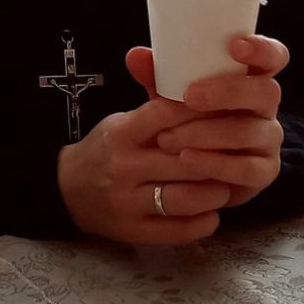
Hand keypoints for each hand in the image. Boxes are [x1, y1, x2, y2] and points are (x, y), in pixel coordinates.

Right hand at [58, 72, 233, 245]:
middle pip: (184, 160)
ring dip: (214, 192)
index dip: (202, 112)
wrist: (66, 191)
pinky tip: (211, 212)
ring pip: (185, 198)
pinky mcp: (134, 232)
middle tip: (237, 153)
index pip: (167, 116)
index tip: (227, 110)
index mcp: (122, 134)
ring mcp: (128, 203)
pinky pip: (178, 231)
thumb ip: (157, 105)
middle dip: (217, 155)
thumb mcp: (123, 121)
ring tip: (225, 184)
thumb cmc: (107, 150)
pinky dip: (202, 222)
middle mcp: (124, 167)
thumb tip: (194, 72)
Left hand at [148, 36, 288, 207]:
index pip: (273, 56)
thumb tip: (135, 56)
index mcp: (251, 77)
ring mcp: (269, 139)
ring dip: (207, 133)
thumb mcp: (171, 95)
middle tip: (189, 96)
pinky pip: (247, 168)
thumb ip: (158, 75)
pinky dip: (214, 164)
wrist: (191, 169)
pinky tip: (187, 159)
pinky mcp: (264, 171)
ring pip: (250, 131)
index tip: (235, 45)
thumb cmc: (186, 119)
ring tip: (169, 137)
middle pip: (267, 92)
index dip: (262, 48)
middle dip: (228, 92)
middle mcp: (266, 106)